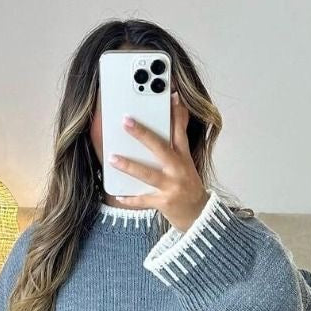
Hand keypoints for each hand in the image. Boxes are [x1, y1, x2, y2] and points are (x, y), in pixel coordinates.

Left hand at [108, 91, 208, 231]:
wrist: (198, 214)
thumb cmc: (187, 185)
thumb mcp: (187, 161)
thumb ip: (178, 140)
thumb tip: (174, 113)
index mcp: (184, 157)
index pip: (181, 131)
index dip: (176, 113)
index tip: (171, 96)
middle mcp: (178, 170)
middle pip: (160, 148)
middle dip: (142, 134)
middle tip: (126, 121)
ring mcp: (171, 187)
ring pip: (148, 174)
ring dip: (129, 166)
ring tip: (112, 158)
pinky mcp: (164, 202)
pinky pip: (143, 200)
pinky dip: (130, 199)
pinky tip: (117, 195)